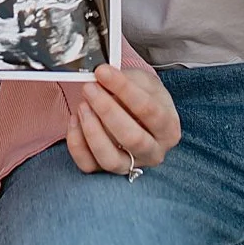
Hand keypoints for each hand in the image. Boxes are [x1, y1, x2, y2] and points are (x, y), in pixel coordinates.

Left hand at [65, 63, 182, 176]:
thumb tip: (102, 77)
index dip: (124, 89)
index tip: (103, 72)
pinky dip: (77, 144)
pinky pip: (89, 165)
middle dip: (107, 110)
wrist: (141, 115)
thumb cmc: (145, 98)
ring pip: (110, 159)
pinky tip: (75, 121)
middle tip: (90, 88)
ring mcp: (131, 165)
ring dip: (92, 130)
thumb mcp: (144, 83)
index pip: (149, 110)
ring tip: (83, 105)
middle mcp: (154, 152)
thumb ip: (127, 80)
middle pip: (132, 138)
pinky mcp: (107, 171)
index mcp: (169, 129)